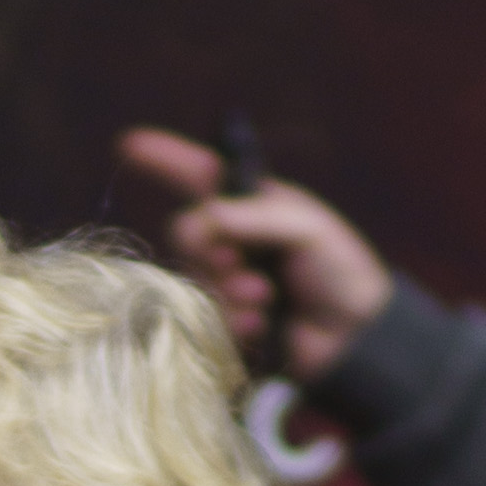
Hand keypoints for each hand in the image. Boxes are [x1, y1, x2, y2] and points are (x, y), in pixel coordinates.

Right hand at [115, 129, 395, 384]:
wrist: (357, 341)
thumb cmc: (341, 273)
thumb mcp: (306, 229)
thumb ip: (254, 218)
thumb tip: (203, 219)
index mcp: (254, 205)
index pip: (201, 173)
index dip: (166, 158)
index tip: (129, 144)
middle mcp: (236, 240)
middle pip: (186, 233)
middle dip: (208, 249)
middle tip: (239, 264)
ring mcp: (231, 282)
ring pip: (196, 279)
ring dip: (228, 290)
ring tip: (265, 298)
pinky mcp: (231, 325)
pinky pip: (208, 319)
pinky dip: (233, 322)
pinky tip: (261, 326)